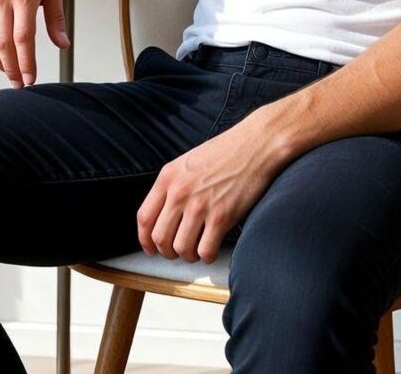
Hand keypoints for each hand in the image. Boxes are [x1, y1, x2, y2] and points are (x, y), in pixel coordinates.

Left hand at [137, 111, 284, 264]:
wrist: (256, 144)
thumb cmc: (226, 151)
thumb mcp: (188, 162)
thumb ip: (173, 186)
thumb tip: (164, 216)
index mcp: (168, 177)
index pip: (145, 218)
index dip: (145, 240)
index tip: (151, 248)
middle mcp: (180, 192)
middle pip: (160, 238)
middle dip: (168, 252)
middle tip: (178, 251)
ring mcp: (200, 205)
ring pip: (181, 249)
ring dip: (188, 256)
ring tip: (197, 250)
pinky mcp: (222, 216)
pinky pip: (205, 251)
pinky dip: (207, 256)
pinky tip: (212, 248)